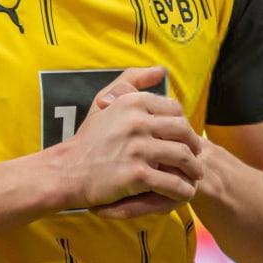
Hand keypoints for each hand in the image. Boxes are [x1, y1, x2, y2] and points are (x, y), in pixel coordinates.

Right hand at [57, 67, 202, 216]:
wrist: (67, 171)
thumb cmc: (89, 138)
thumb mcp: (104, 100)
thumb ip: (131, 80)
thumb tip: (160, 70)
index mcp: (132, 102)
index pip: (175, 109)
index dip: (183, 124)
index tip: (182, 137)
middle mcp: (136, 122)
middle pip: (183, 131)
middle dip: (194, 146)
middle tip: (195, 157)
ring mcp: (137, 149)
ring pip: (184, 157)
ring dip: (194, 169)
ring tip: (193, 176)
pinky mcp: (137, 175)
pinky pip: (173, 183)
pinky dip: (183, 190)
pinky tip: (182, 192)